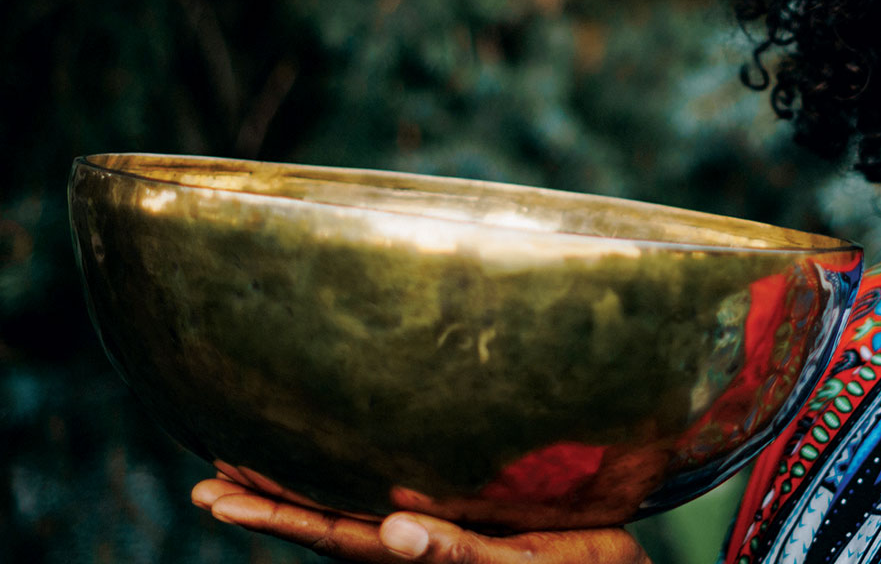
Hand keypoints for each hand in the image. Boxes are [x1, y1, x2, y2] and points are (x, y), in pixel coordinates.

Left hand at [192, 475, 650, 563]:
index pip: (332, 536)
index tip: (218, 491)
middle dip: (266, 503)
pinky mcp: (453, 530)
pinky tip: (332, 472)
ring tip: (242, 473)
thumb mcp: (528, 563)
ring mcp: (430, 541)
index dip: (275, 512)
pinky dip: (342, 492)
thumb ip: (459, 553)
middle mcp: (415, 553)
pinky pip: (380, 510)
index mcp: (426, 559)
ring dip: (294, 496)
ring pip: (346, 520)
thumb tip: (392, 527)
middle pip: (325, 529)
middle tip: (205, 481)